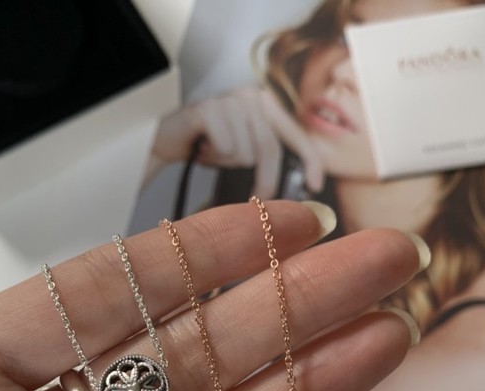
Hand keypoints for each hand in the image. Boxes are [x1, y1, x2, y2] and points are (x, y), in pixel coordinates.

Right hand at [151, 87, 325, 197]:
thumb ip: (271, 161)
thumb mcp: (246, 153)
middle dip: (264, 181)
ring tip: (213, 154)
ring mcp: (230, 99)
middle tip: (254, 200)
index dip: (311, 162)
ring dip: (226, 163)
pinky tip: (202, 149)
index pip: (298, 135)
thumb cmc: (211, 147)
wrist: (169, 140)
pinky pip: (225, 147)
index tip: (316, 187)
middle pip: (270, 149)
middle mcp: (252, 96)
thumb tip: (303, 190)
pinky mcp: (209, 108)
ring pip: (244, 152)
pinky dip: (213, 157)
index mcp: (267, 105)